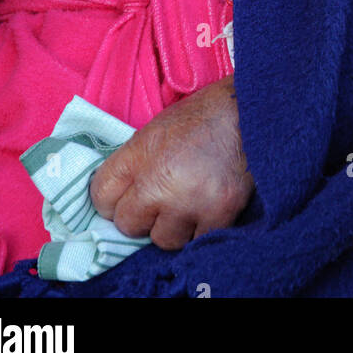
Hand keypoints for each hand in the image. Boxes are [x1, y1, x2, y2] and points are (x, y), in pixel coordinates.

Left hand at [88, 78, 253, 249]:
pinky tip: (208, 205)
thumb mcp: (156, 130)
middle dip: (142, 214)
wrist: (251, 111)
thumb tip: (117, 200)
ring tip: (189, 201)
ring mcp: (189, 201)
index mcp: (140, 152)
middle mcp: (160, 181)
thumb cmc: (202, 117)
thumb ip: (134, 165)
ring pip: (162, 239)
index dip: (113, 198)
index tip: (128, 195)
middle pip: (127, 224)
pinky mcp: (218, 214)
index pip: (101, 195)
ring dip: (172, 226)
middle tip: (162, 198)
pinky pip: (195, 241)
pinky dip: (201, 227)